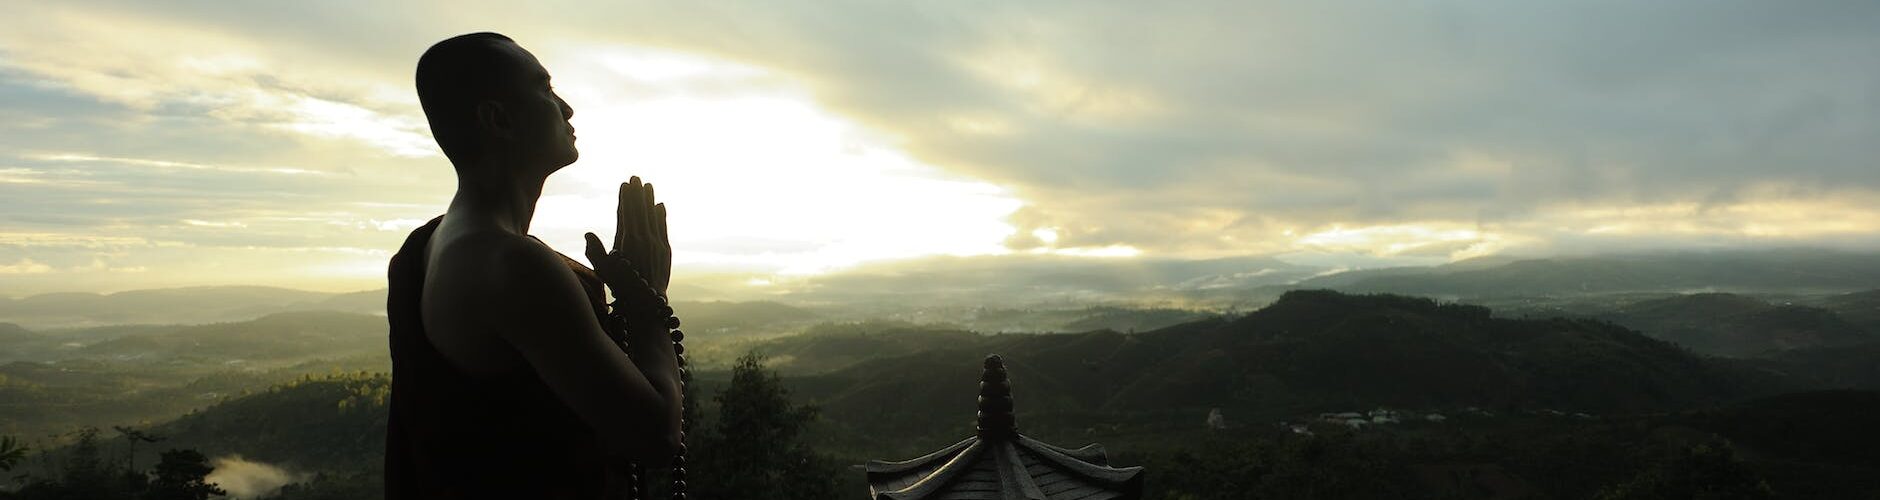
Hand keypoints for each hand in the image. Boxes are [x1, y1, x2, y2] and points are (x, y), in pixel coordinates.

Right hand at [584, 176, 671, 298]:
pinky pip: (663, 227)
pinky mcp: (665, 251)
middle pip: (640, 211)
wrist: (647, 304)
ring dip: (650, 200)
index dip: (626, 199)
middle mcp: (643, 240)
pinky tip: (660, 205)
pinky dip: (661, 215)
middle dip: (638, 193)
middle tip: (636, 177)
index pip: (626, 214)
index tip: (625, 185)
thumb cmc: (621, 288)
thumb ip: (595, 251)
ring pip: (652, 216)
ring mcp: (656, 244)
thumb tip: (588, 233)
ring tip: (648, 185)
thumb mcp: (604, 270)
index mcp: (627, 241)